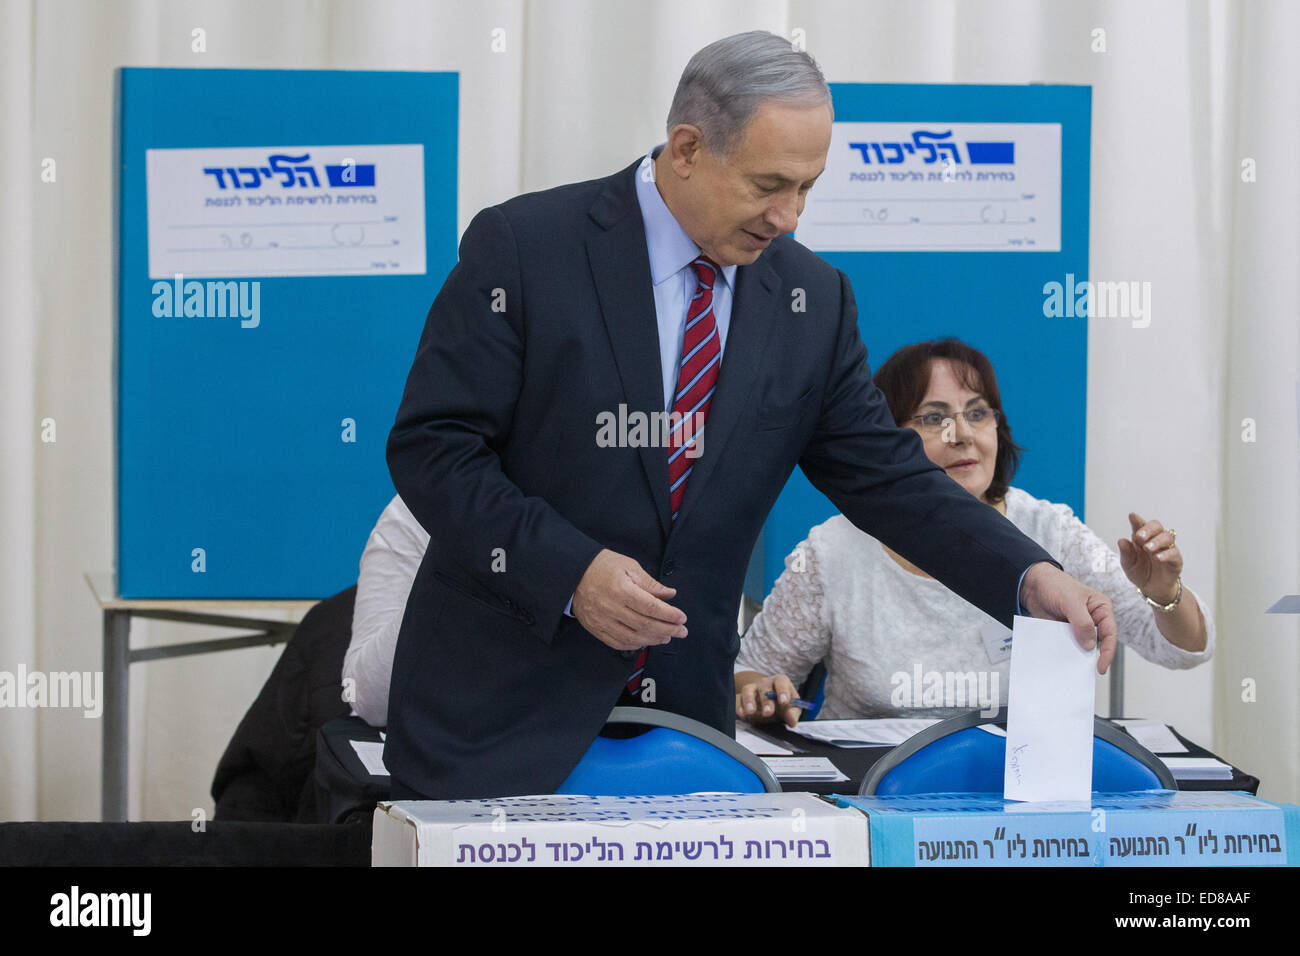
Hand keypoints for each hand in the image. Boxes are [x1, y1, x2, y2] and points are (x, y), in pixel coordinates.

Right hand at [572, 549, 686, 651]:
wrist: (573, 574)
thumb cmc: (602, 567)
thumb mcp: (629, 566)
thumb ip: (650, 583)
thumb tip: (670, 595)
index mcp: (621, 589)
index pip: (651, 607)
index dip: (669, 615)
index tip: (682, 618)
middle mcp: (611, 608)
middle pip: (644, 625)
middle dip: (667, 629)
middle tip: (681, 631)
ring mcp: (602, 621)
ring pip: (633, 638)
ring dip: (653, 639)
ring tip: (667, 636)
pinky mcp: (596, 629)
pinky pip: (618, 643)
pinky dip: (635, 644)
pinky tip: (647, 641)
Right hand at [734, 672, 802, 727]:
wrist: (767, 704)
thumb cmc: (781, 704)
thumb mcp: (791, 708)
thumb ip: (793, 713)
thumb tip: (793, 721)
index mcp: (780, 682)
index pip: (781, 681)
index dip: (783, 691)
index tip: (784, 702)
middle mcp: (765, 682)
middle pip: (764, 686)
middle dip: (766, 700)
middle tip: (768, 712)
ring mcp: (752, 688)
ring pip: (748, 689)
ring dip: (749, 700)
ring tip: (750, 712)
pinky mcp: (741, 697)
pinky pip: (738, 698)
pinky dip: (739, 705)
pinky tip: (742, 714)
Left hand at [1019, 562, 1116, 673]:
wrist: (1032, 584)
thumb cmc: (1055, 584)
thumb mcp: (1070, 601)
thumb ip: (1082, 622)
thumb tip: (1090, 645)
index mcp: (1101, 609)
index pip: (1110, 633)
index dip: (1107, 651)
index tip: (1100, 666)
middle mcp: (1093, 620)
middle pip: (1097, 643)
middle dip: (1092, 656)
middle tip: (1084, 670)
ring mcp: (1078, 627)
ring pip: (1082, 646)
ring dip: (1076, 655)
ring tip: (1071, 668)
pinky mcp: (1065, 632)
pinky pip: (1067, 645)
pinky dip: (1064, 652)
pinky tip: (1059, 659)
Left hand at [1117, 512, 1181, 603]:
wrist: (1151, 589)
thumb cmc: (1139, 572)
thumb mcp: (1128, 564)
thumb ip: (1126, 553)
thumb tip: (1121, 541)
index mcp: (1141, 539)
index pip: (1140, 525)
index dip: (1137, 520)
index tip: (1132, 516)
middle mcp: (1155, 540)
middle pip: (1157, 526)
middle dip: (1148, 529)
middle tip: (1139, 537)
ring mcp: (1167, 548)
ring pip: (1167, 537)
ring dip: (1157, 541)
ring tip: (1148, 548)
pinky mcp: (1176, 560)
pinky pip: (1174, 553)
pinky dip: (1166, 554)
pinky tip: (1158, 557)